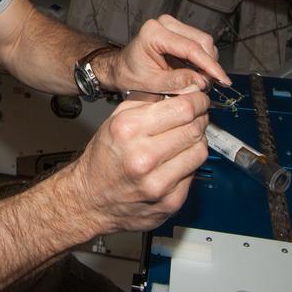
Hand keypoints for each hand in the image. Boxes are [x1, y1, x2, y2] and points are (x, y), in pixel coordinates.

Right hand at [58, 88, 209, 234]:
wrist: (91, 200)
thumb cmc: (103, 159)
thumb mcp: (116, 120)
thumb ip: (148, 101)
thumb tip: (182, 90)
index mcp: (129, 130)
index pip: (183, 109)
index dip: (198, 100)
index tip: (199, 99)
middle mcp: (143, 157)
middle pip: (194, 128)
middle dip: (200, 118)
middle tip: (196, 116)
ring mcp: (159, 182)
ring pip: (200, 151)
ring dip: (198, 140)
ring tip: (185, 138)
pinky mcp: (171, 201)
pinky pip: (194, 173)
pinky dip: (190, 163)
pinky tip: (176, 160)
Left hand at [99, 14, 230, 93]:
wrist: (121, 69)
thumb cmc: (130, 74)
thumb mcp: (151, 83)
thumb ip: (176, 82)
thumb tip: (201, 82)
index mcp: (154, 33)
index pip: (191, 48)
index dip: (209, 65)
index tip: (223, 80)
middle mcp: (164, 24)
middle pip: (201, 41)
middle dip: (209, 65)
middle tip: (210, 85)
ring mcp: (172, 26)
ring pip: (204, 42)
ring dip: (207, 62)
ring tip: (202, 81)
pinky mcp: (178, 32)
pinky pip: (199, 44)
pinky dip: (202, 60)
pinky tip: (198, 73)